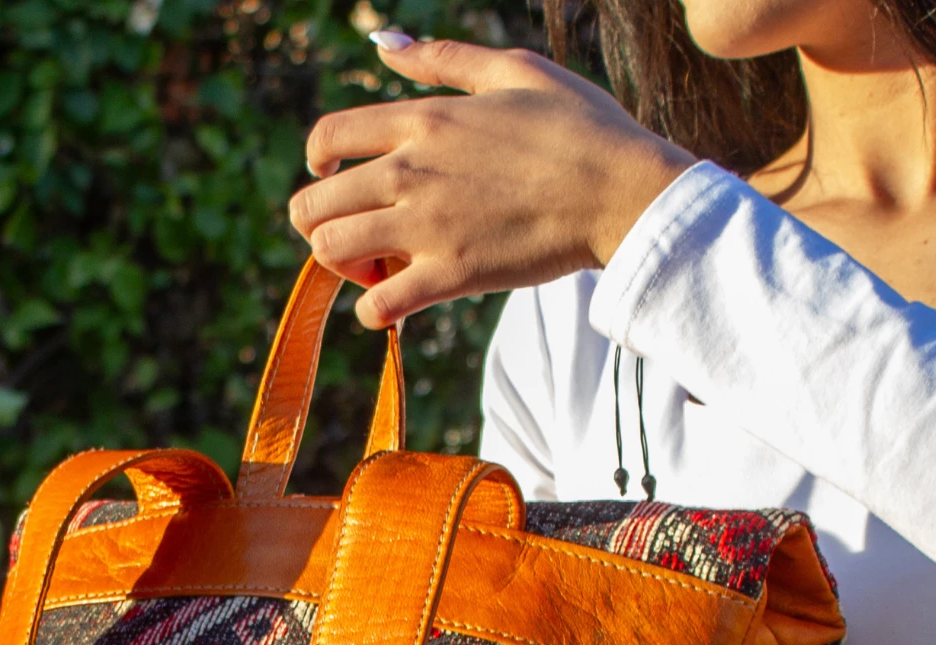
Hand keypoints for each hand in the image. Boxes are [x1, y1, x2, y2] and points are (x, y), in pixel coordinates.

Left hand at [288, 36, 692, 328]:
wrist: (622, 191)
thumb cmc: (579, 128)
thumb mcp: (513, 70)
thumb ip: (442, 58)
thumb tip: (384, 43)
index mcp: (425, 119)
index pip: (328, 136)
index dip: (317, 162)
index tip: (335, 178)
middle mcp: (412, 170)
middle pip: (314, 203)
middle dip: (321, 223)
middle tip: (359, 234)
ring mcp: (427, 225)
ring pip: (331, 252)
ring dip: (343, 266)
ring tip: (378, 268)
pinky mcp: (450, 275)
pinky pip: (376, 305)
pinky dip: (375, 311)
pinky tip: (398, 304)